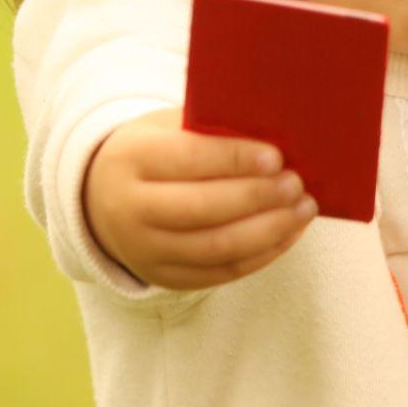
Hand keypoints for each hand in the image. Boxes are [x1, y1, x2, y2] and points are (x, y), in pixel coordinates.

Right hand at [81, 106, 318, 289]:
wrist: (104, 198)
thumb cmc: (154, 152)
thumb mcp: (167, 129)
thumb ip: (208, 130)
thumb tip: (273, 135)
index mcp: (129, 160)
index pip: (187, 160)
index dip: (234, 159)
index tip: (276, 157)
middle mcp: (129, 210)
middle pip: (203, 209)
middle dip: (257, 197)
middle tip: (296, 183)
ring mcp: (144, 251)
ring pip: (217, 248)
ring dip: (269, 230)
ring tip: (303, 208)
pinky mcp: (165, 278)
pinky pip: (222, 272)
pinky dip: (263, 253)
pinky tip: (288, 232)